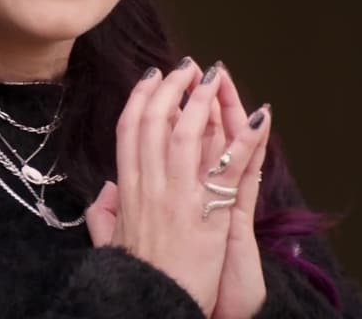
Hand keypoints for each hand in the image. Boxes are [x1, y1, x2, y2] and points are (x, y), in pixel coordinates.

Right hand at [86, 60, 263, 315]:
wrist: (154, 306)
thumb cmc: (136, 278)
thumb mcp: (109, 243)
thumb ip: (102, 214)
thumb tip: (104, 190)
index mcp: (128, 191)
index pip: (129, 130)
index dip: (140, 98)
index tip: (152, 78)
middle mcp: (150, 187)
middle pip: (155, 122)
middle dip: (171, 89)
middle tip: (187, 67)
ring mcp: (178, 198)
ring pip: (186, 135)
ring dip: (202, 102)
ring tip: (214, 77)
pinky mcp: (208, 215)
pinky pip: (229, 169)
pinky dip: (246, 141)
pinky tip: (258, 117)